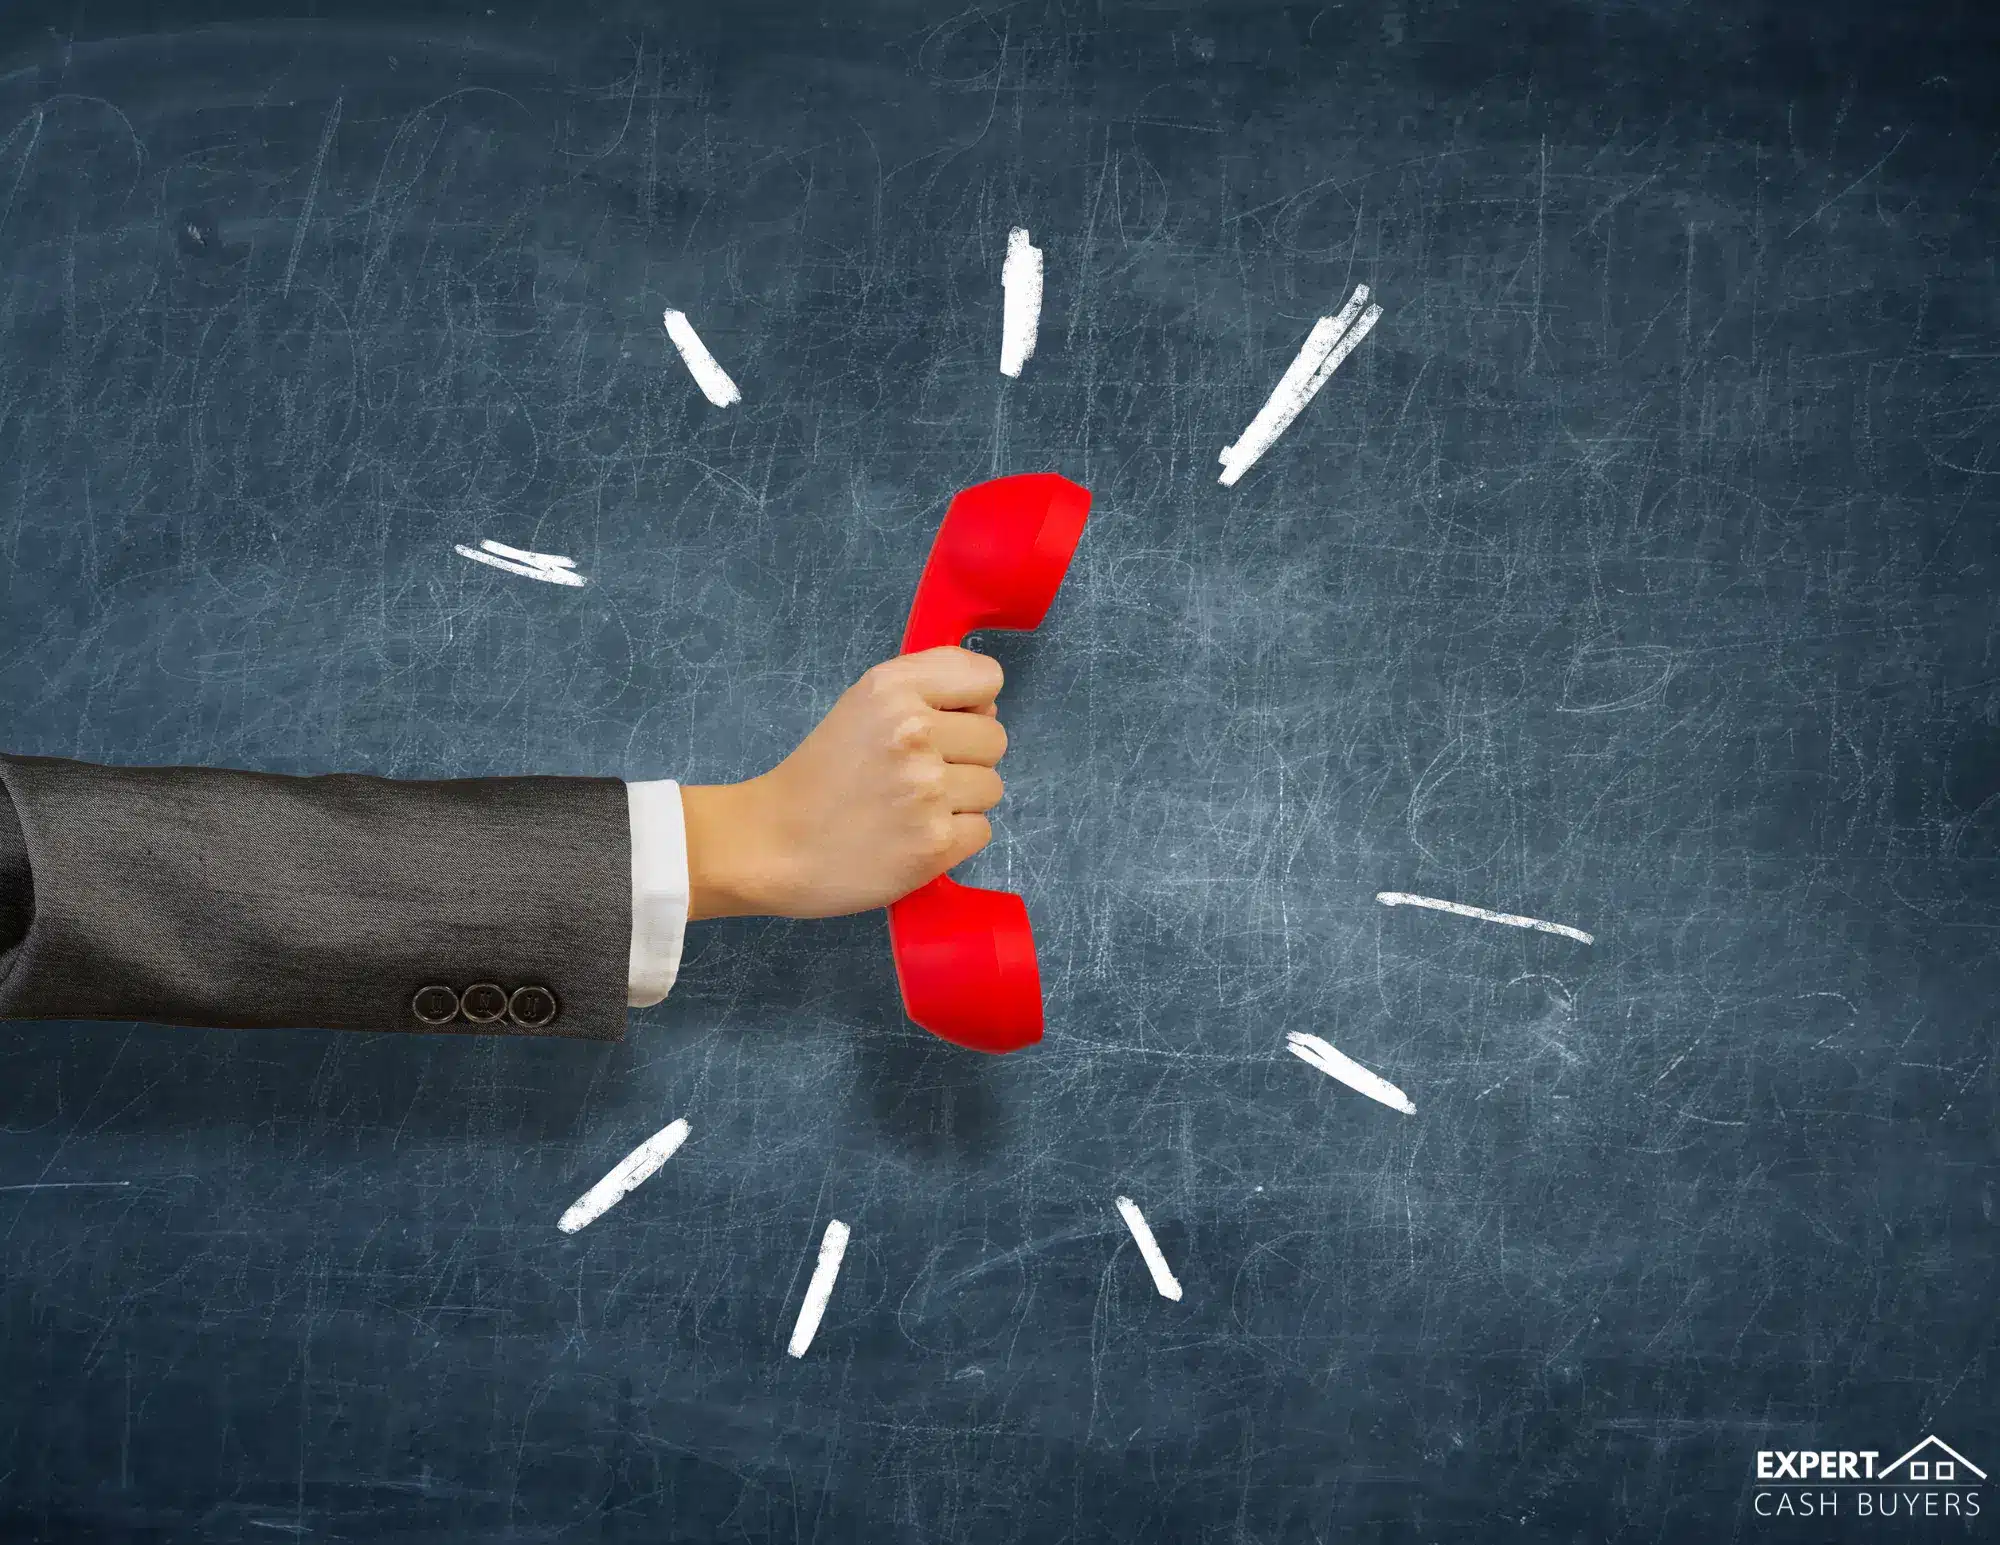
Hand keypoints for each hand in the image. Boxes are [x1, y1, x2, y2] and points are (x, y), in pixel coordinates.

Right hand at [679, 646, 1007, 919]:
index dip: (969, 704)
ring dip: (959, 802)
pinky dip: (953, 839)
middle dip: (964, 758)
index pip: (986, 678)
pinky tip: (912, 837)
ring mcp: (928, 790)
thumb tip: (987, 709)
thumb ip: (924, 690)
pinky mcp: (935, 843)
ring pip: (991, 787)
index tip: (942, 723)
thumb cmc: (817, 777)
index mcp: (893, 689)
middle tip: (913, 776)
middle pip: (995, 738)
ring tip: (909, 808)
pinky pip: (981, 831)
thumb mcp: (861, 705)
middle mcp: (914, 732)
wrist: (770, 845)